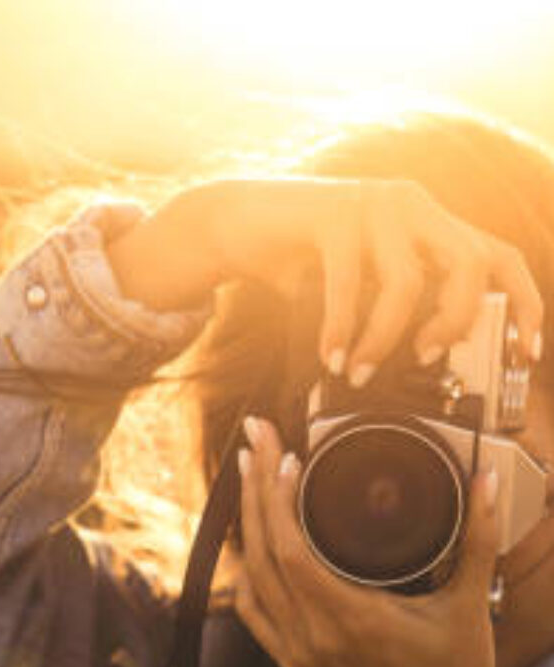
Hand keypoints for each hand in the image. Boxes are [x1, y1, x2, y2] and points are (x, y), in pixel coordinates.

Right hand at [106, 177, 542, 383]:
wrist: (232, 223)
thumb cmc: (297, 260)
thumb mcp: (357, 285)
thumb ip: (391, 308)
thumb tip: (421, 365)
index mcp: (427, 222)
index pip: (497, 256)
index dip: (523, 304)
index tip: (526, 353)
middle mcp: (411, 205)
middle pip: (469, 263)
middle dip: (455, 322)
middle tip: (425, 359)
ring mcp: (374, 203)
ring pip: (406, 282)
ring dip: (383, 340)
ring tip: (360, 372)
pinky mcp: (333, 212)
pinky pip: (349, 285)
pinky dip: (341, 330)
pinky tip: (331, 356)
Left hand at [231, 417, 498, 666]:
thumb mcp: (468, 603)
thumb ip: (478, 539)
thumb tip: (486, 482)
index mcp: (352, 621)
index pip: (292, 552)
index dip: (279, 500)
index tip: (285, 456)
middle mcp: (313, 638)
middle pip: (262, 553)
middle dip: (255, 490)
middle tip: (254, 439)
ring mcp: (296, 653)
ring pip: (250, 578)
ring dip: (247, 523)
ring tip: (250, 473)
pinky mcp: (291, 662)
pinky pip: (251, 610)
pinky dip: (248, 569)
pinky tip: (252, 537)